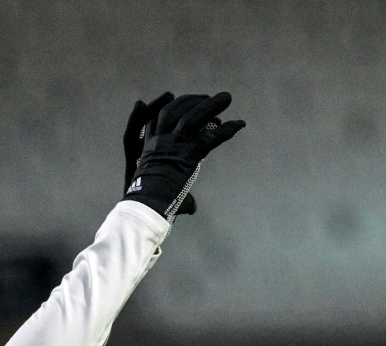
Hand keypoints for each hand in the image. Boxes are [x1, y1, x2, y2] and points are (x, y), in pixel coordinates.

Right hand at [122, 92, 244, 223]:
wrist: (145, 207)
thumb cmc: (150, 206)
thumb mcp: (158, 195)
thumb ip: (178, 196)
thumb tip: (193, 208)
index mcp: (150, 148)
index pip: (158, 118)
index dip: (172, 107)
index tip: (182, 102)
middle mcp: (160, 142)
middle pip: (174, 110)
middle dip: (192, 100)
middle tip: (208, 97)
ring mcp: (174, 146)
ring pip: (193, 117)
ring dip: (212, 105)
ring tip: (227, 97)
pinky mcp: (188, 155)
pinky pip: (211, 138)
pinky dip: (227, 131)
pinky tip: (240, 124)